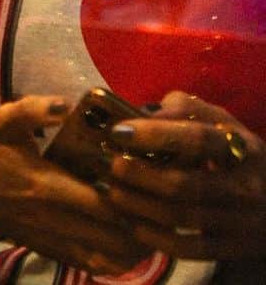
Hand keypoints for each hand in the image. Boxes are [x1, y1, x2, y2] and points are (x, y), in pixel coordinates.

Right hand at [0, 96, 153, 276]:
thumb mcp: (2, 119)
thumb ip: (34, 109)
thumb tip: (67, 103)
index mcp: (46, 185)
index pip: (103, 205)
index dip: (133, 201)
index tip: (150, 184)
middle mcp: (53, 218)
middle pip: (113, 238)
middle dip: (142, 227)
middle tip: (159, 205)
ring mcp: (50, 238)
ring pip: (105, 258)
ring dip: (132, 248)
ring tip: (148, 227)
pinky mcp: (44, 248)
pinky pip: (87, 265)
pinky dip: (112, 261)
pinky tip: (124, 246)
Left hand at [100, 91, 265, 261]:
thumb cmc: (231, 147)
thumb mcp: (217, 120)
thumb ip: (182, 108)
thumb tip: (143, 112)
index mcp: (241, 146)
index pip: (198, 139)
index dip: (155, 135)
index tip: (118, 131)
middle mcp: (247, 186)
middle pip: (187, 184)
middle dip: (141, 175)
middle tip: (110, 165)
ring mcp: (244, 221)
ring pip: (185, 217)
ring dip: (141, 205)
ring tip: (112, 192)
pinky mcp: (235, 248)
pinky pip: (192, 249)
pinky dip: (158, 238)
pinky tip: (132, 224)